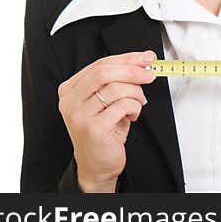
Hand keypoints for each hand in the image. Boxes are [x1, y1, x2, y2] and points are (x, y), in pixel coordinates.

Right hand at [57, 50, 157, 191]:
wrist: (97, 164)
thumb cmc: (105, 130)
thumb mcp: (108, 100)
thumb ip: (118, 80)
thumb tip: (143, 60)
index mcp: (70, 89)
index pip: (100, 64)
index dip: (127, 58)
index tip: (146, 57)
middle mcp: (70, 101)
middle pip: (104, 72)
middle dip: (132, 70)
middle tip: (150, 75)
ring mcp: (79, 115)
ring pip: (116, 88)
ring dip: (136, 93)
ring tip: (138, 103)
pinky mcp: (93, 128)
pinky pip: (122, 105)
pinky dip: (135, 107)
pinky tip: (133, 115)